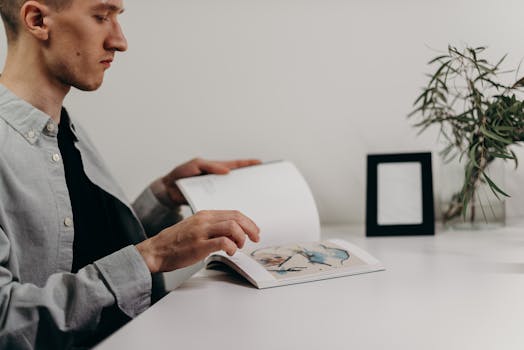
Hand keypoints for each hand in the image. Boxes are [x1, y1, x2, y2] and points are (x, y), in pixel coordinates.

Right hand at [136, 210, 259, 272]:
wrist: (156, 251)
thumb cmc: (175, 242)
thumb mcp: (195, 227)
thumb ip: (213, 227)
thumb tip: (233, 233)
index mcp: (205, 214)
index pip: (233, 213)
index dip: (248, 222)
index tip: (254, 231)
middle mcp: (204, 220)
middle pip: (236, 218)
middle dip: (250, 228)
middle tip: (255, 238)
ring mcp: (201, 232)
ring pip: (232, 227)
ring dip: (241, 238)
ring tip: (238, 246)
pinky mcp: (199, 245)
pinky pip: (223, 242)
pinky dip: (232, 247)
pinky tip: (230, 252)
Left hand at [160, 158, 260, 205]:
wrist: (168, 191)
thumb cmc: (180, 175)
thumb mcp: (195, 165)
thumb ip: (210, 166)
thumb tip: (226, 170)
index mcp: (216, 169)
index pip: (236, 166)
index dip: (248, 164)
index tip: (260, 164)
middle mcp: (218, 180)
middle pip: (238, 182)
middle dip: (249, 184)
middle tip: (261, 188)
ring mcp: (215, 191)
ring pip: (232, 194)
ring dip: (241, 199)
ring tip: (253, 202)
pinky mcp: (210, 202)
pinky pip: (223, 205)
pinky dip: (230, 210)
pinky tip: (237, 215)